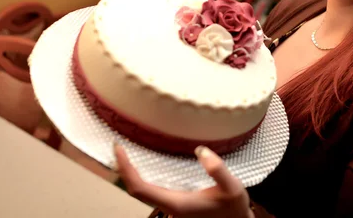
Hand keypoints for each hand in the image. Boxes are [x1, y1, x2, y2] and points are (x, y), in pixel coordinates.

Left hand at [115, 144, 253, 217]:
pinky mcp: (174, 203)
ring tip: (128, 151)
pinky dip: (143, 175)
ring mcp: (171, 206)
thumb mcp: (232, 187)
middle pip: (136, 190)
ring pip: (142, 190)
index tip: (119, 148)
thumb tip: (200, 151)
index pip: (139, 188)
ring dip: (132, 172)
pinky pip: (151, 189)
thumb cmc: (234, 208)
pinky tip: (146, 163)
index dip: (126, 169)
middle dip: (123, 168)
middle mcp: (169, 206)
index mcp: (177, 203)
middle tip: (119, 145)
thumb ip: (218, 170)